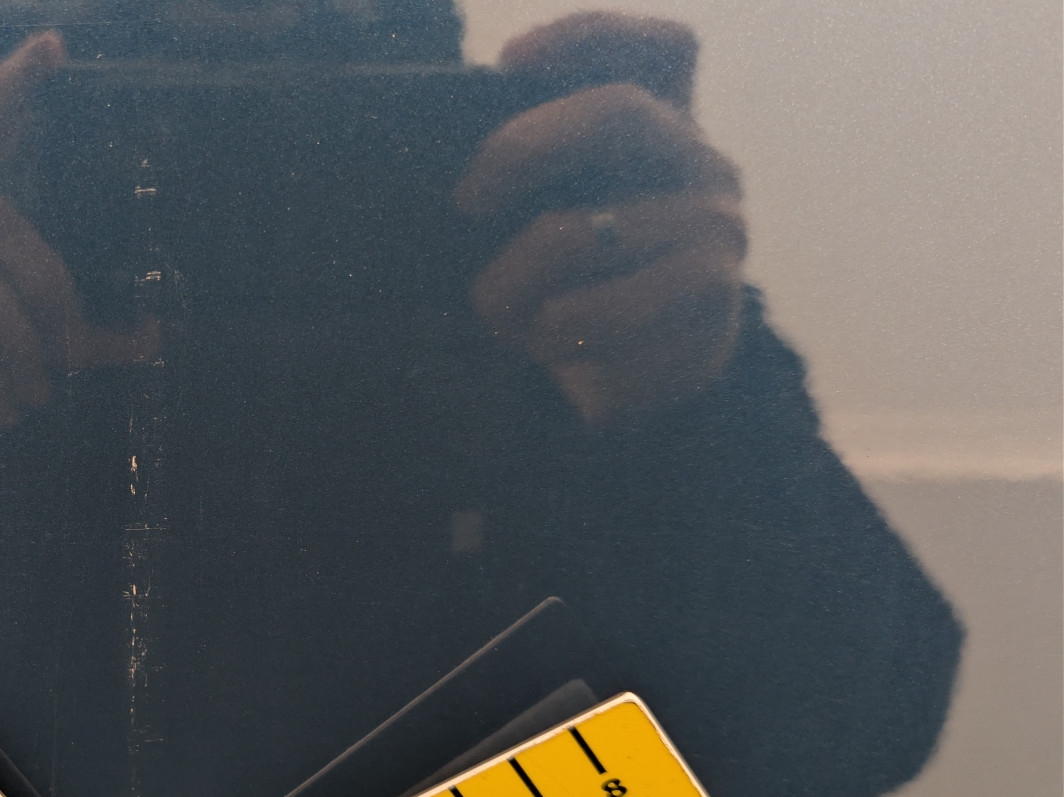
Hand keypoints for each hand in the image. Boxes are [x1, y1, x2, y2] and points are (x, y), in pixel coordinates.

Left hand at [457, 14, 746, 426]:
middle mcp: (702, 164)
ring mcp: (715, 226)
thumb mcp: (549, 219)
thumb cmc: (571, 286)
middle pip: (619, 110)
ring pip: (581, 231)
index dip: (589, 37)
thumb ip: (525, 181)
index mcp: (663, 128)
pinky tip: (541, 343)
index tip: (511, 62)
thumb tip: (453, 182)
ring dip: (509, 281)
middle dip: (523, 146)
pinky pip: (594, 309)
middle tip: (465, 200)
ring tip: (492, 309)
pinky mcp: (709, 297)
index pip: (658, 48)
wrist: (630, 386)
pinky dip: (546, 331)